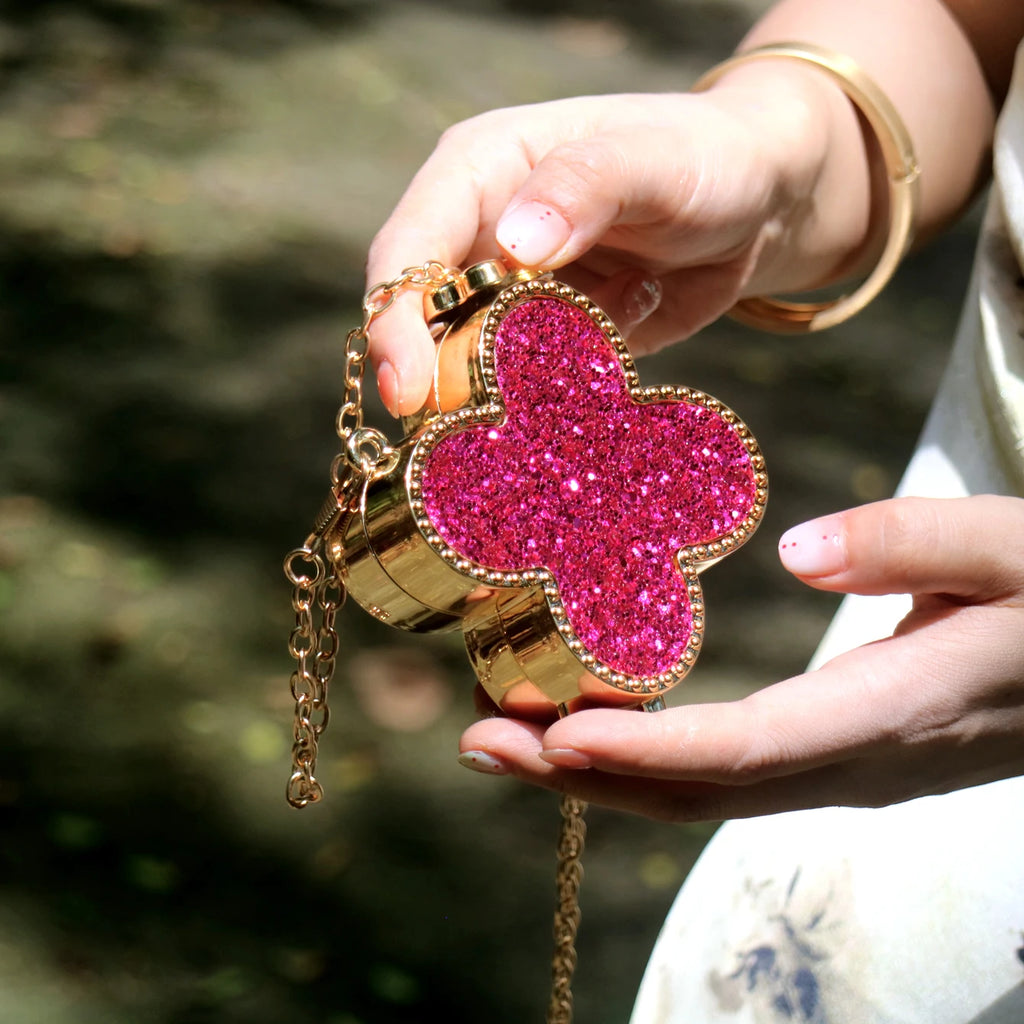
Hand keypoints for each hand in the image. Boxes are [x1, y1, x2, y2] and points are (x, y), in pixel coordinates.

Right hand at [365, 65, 871, 414]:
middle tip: (457, 445)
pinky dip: (536, 412)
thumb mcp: (655, 158)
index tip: (406, 392)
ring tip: (526, 437)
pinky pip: (521, 388)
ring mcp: (510, 296)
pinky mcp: (542, 342)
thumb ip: (587, 185)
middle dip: (431, 383)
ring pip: (465, 365)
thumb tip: (515, 241)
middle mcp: (480, 235)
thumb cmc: (704, 158)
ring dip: (484, 408)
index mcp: (481, 172)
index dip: (396, 322)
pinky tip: (571, 416)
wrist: (759, 203)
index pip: (409, 249)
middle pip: (422, 321)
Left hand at [458, 495, 1023, 820]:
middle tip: (479, 739)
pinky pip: (729, 772)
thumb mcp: (1018, 547)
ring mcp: (851, 771)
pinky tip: (595, 726)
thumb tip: (794, 551)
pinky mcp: (846, 754)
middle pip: (701, 789)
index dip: (647, 749)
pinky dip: (649, 757)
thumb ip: (915, 542)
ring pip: (707, 791)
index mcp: (902, 712)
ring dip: (600, 774)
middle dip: (582, 777)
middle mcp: (862, 763)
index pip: (751, 750)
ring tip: (504, 737)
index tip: (552, 736)